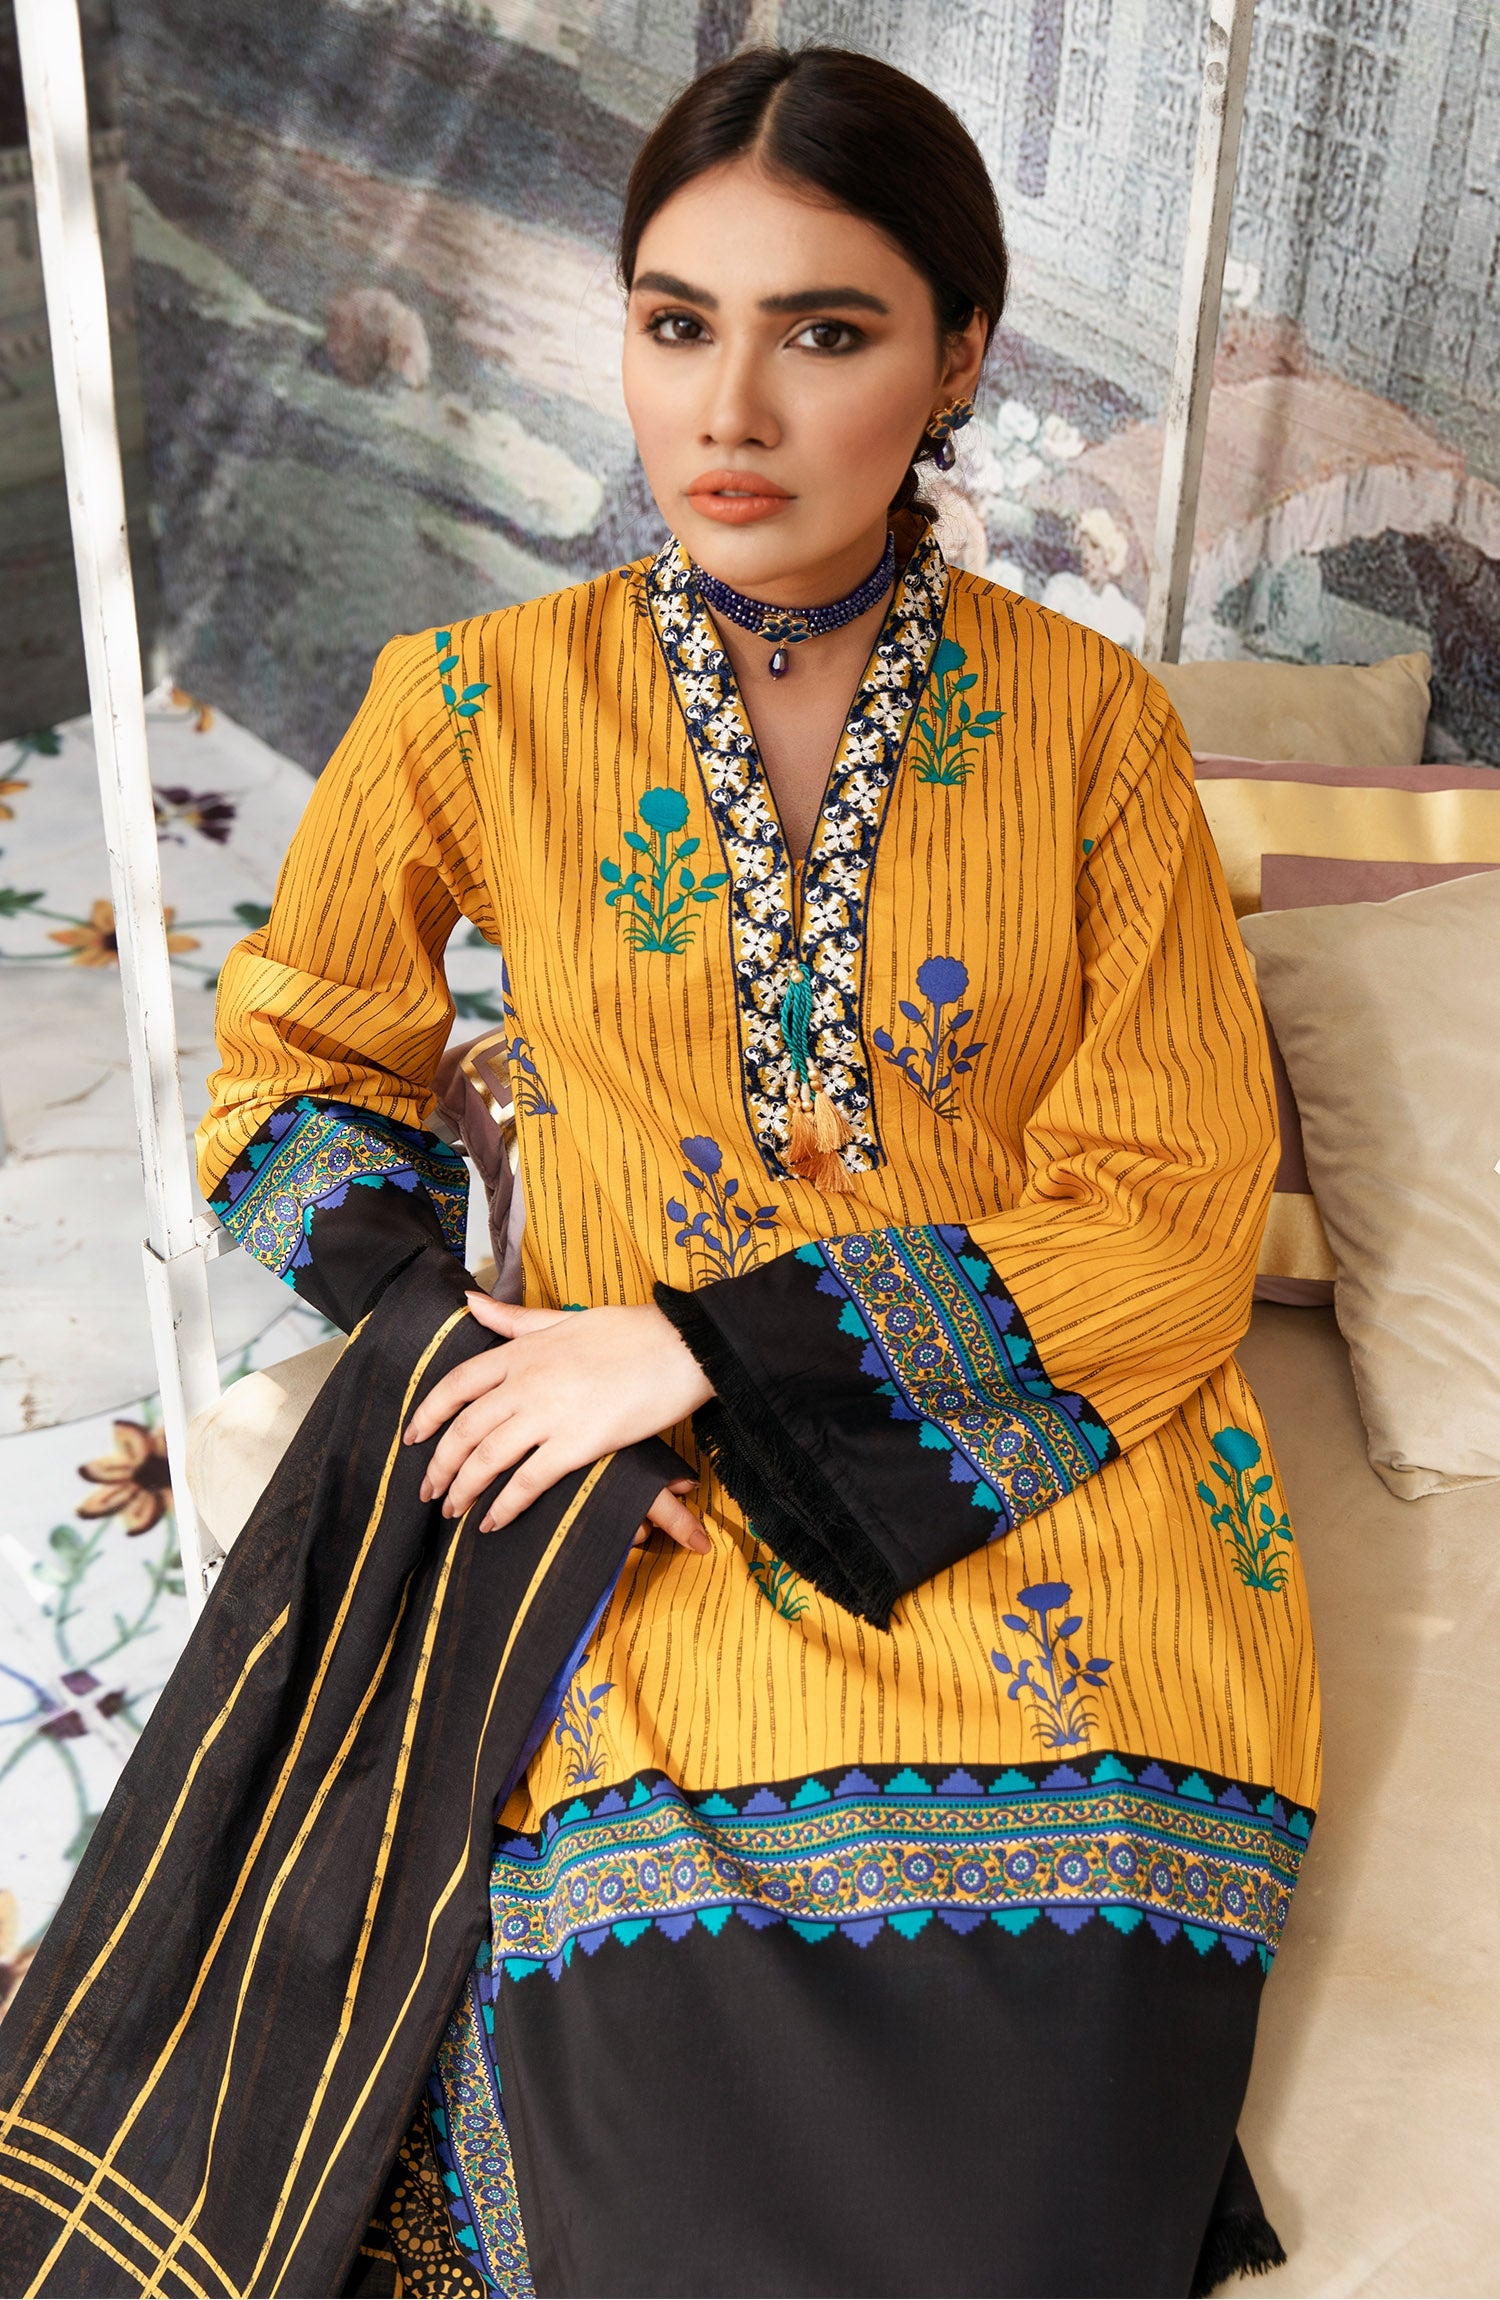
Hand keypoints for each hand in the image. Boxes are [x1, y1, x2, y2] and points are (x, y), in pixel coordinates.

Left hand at [403, 1295, 714, 1541]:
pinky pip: (528, 1481)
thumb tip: (468, 1300)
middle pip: (463, 1428)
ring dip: (463, 1489)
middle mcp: (526, 1382)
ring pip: (486, 1457)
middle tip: (428, 1491)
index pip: (456, 1384)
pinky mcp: (578, 1443)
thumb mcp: (564, 1318)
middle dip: (439, 1465)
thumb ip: (513, 1319)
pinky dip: (504, 1505)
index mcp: (521, 1351)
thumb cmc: (630, 1331)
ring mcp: (550, 1413)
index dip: (427, 1414)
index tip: (412, 1438)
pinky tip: (493, 1522)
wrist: (682, 1346)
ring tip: (453, 1510)